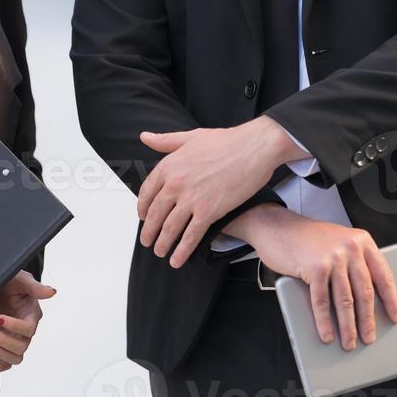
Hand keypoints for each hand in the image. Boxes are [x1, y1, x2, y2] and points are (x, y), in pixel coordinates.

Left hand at [0, 270, 55, 373]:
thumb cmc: (10, 281)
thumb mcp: (20, 279)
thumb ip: (35, 287)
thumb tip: (52, 292)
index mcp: (32, 315)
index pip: (28, 329)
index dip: (14, 326)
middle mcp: (25, 330)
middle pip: (21, 346)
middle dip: (3, 339)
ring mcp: (15, 339)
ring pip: (15, 357)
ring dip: (0, 352)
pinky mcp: (5, 344)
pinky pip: (7, 362)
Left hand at [135, 115, 301, 267]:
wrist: (254, 148)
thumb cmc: (227, 141)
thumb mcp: (190, 136)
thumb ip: (165, 141)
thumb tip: (145, 137)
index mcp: (169, 165)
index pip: (147, 191)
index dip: (143, 207)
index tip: (142, 216)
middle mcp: (175, 183)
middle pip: (156, 213)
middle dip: (149, 230)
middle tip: (146, 240)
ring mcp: (191, 199)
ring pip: (170, 227)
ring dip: (163, 243)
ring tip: (159, 252)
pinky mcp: (209, 212)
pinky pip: (191, 236)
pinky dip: (182, 250)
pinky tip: (176, 259)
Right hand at [231, 205, 396, 350]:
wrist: (276, 226)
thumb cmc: (306, 238)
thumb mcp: (337, 243)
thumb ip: (353, 263)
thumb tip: (364, 302)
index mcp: (361, 242)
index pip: (383, 275)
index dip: (391, 299)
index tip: (396, 317)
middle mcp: (350, 248)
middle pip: (365, 291)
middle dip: (367, 319)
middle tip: (369, 338)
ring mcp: (332, 257)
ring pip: (345, 300)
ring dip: (348, 326)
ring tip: (349, 342)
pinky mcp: (314, 268)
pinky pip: (322, 301)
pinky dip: (324, 321)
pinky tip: (327, 333)